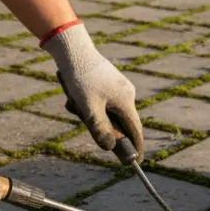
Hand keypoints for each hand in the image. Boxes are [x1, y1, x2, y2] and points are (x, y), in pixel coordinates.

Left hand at [42, 22, 144, 154]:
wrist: (73, 49)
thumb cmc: (81, 79)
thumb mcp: (88, 108)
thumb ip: (100, 129)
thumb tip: (109, 147)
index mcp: (126, 101)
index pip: (135, 130)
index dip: (136, 147)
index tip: (137, 161)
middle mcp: (127, 94)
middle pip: (119, 121)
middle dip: (100, 124)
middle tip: (82, 119)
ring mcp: (119, 86)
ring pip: (107, 110)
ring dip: (89, 112)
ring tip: (72, 101)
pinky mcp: (109, 80)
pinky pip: (102, 99)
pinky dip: (89, 102)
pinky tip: (74, 94)